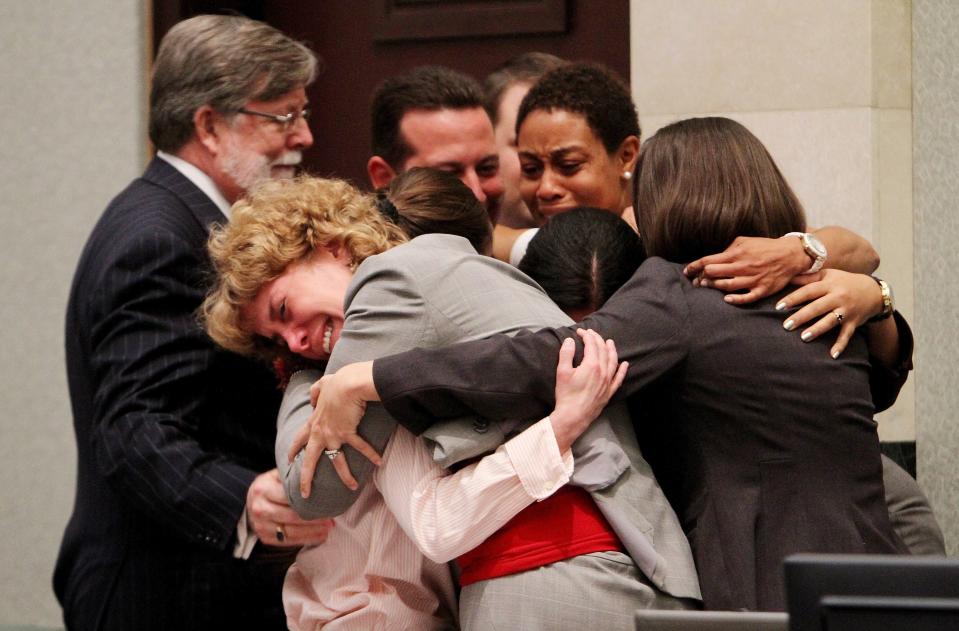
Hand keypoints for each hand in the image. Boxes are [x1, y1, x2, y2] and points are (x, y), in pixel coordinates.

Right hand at [246, 469, 333, 546]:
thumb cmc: (270, 486)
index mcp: (263, 489)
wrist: (250, 502)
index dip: (309, 500)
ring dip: (313, 531)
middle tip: (332, 518)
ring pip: (291, 531)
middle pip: (291, 516)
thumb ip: (292, 475)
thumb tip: (319, 471)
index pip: (289, 496)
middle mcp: (259, 508)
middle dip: (314, 519)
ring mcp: (261, 525)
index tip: (326, 502)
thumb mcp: (276, 476)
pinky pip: (288, 541)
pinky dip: (306, 539)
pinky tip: (320, 536)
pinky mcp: (265, 537)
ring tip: (329, 528)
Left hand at [288, 361, 381, 496]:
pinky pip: (361, 447)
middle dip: (305, 478)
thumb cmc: (338, 381)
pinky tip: (379, 461)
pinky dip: (371, 453)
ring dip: (345, 475)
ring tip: (352, 487)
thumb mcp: (322, 384)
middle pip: (309, 459)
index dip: (293, 450)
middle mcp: (320, 432)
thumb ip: (315, 392)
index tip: (289, 460)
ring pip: (336, 461)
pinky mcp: (348, 433)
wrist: (349, 383)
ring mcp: (333, 434)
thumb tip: (311, 399)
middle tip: (304, 493)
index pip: (299, 439)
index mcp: (314, 421)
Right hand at [549, 328, 628, 451]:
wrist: (573, 416)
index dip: (586, 335)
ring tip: (610, 342)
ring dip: (611, 350)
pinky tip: (625, 364)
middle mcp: (603, 371)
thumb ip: (566, 354)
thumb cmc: (566, 395)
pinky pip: (619, 378)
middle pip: (603, 350)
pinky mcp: (609, 391)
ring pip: (613, 361)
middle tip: (591, 333)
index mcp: (592, 365)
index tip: (579, 332)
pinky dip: (623, 370)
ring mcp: (608, 382)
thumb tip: (569, 340)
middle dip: (597, 339)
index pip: (592, 344)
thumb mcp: (562, 372)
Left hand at [683, 235, 807, 303]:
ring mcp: (753, 278)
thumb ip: (728, 249)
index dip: (695, 266)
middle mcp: (743, 266)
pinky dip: (736, 299)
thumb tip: (713, 258)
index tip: (687, 271)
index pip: (709, 260)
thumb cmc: (764, 247)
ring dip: (714, 287)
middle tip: (694, 282)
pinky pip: (747, 297)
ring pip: (728, 285)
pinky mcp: (763, 289)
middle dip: (701, 278)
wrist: (790, 254)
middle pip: (715, 273)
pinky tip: (726, 300)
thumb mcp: (745, 241)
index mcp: (737, 253)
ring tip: (704, 287)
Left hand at [776, 269, 882, 357]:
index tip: (779, 307)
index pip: (808, 291)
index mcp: (829, 285)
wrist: (873, 291)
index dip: (793, 299)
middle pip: (817, 307)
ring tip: (804, 337)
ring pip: (830, 321)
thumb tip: (786, 276)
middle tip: (786, 325)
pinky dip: (840, 345)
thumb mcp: (827, 275)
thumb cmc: (844, 282)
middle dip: (802, 317)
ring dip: (818, 329)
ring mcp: (846, 311)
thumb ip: (807, 277)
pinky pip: (846, 335)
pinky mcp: (854, 322)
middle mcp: (838, 297)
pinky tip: (832, 355)